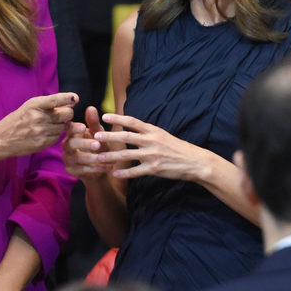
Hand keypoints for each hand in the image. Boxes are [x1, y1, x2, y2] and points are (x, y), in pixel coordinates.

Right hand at [0, 92, 76, 158]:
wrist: (1, 139)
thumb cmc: (17, 120)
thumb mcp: (29, 106)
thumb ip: (48, 103)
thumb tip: (71, 101)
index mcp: (34, 104)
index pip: (56, 99)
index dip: (68, 98)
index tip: (75, 98)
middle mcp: (38, 117)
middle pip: (67, 113)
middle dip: (67, 114)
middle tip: (61, 115)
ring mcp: (41, 131)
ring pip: (64, 127)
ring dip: (60, 126)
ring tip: (49, 125)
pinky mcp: (42, 143)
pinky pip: (57, 138)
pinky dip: (55, 136)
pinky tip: (45, 134)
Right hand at [63, 105, 113, 177]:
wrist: (99, 167)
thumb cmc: (98, 145)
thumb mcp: (98, 134)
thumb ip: (94, 123)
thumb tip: (91, 108)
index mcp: (72, 133)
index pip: (69, 129)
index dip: (74, 128)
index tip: (83, 127)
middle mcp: (66, 145)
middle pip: (70, 144)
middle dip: (84, 144)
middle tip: (98, 144)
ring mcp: (68, 159)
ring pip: (77, 158)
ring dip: (92, 158)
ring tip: (105, 157)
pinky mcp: (71, 170)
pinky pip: (83, 170)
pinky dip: (97, 168)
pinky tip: (109, 166)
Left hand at [94, 113, 217, 181]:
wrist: (194, 161)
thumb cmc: (176, 148)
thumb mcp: (162, 135)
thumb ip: (146, 132)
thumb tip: (130, 126)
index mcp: (153, 130)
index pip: (132, 122)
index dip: (118, 118)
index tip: (104, 116)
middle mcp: (152, 140)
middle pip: (126, 137)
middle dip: (110, 137)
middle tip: (95, 136)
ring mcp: (153, 155)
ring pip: (127, 155)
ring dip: (112, 157)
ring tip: (99, 157)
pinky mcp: (155, 168)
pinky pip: (136, 171)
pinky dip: (124, 173)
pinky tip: (114, 174)